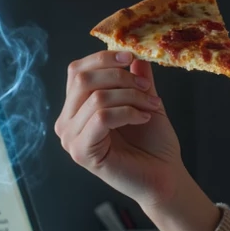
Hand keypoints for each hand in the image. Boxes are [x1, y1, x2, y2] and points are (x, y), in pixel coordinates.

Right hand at [55, 50, 186, 210]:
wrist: (164, 176)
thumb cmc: (153, 143)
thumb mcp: (144, 99)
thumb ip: (135, 77)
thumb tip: (133, 54)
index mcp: (75, 108)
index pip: (77, 70)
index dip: (103, 58)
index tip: (131, 57)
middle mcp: (66, 122)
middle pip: (83, 79)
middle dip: (119, 77)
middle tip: (145, 87)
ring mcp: (70, 139)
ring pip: (96, 97)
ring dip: (130, 96)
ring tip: (151, 105)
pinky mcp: (81, 153)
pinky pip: (101, 117)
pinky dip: (128, 112)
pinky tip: (143, 118)